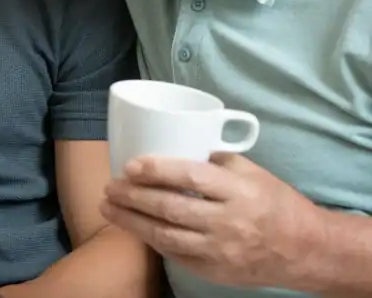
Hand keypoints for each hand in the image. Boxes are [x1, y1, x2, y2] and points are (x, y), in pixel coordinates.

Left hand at [101, 153, 321, 288]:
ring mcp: (220, 251)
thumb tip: (177, 142)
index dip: (157, 170)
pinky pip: (175, 255)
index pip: (191, 177)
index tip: (130, 165)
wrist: (305, 251)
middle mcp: (228, 222)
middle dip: (133, 197)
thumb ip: (216, 159)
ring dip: (132, 221)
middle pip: (171, 208)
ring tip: (108, 207)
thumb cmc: (276, 203)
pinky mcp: (214, 271)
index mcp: (239, 192)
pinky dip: (151, 240)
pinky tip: (134, 227)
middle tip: (110, 186)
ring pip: (166, 236)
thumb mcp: (253, 173)